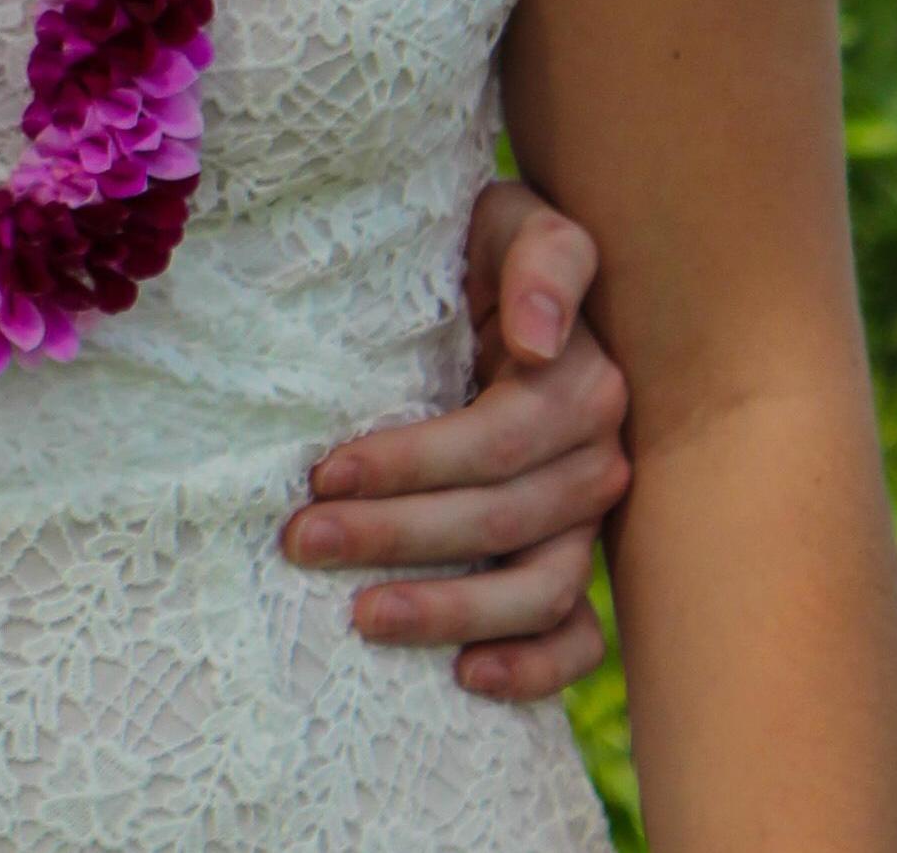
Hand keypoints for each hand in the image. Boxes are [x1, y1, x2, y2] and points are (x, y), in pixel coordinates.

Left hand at [278, 177, 630, 699]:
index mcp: (580, 383)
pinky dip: (534, 666)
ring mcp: (590, 517)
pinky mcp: (578, 555)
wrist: (509, 272)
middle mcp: (596, 457)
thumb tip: (539, 338)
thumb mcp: (516, 221)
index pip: (492, 442)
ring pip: (537, 586)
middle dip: (394, 534)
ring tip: (360, 618)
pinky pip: (579, 634)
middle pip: (500, 518)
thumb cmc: (492, 244)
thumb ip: (543, 261)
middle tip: (300, 540)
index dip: (409, 464)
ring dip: (450, 611)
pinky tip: (467, 675)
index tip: (322, 472)